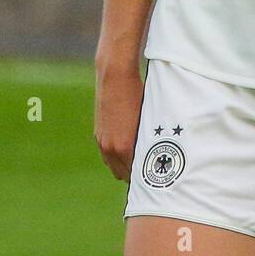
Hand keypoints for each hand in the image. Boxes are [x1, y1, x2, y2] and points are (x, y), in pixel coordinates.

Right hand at [94, 61, 144, 180]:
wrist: (115, 78)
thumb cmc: (137, 95)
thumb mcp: (147, 120)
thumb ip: (148, 141)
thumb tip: (156, 154)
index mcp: (125, 147)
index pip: (135, 175)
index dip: (145, 178)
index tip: (155, 177)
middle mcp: (111, 148)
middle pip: (123, 175)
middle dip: (135, 175)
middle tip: (148, 172)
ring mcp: (102, 142)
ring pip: (113, 166)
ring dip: (123, 167)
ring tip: (138, 162)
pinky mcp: (98, 135)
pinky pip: (107, 155)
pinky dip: (115, 156)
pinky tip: (126, 150)